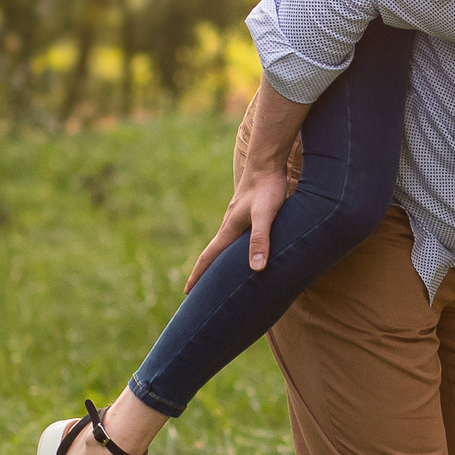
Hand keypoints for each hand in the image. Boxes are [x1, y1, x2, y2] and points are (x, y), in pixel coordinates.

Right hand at [185, 163, 290, 287]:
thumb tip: (256, 268)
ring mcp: (237, 217)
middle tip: (199, 293)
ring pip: (224, 245)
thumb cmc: (267, 188)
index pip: (208, 257)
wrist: (268, 161)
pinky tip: (242, 251)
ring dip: (219, 260)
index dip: (198, 276)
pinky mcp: (247, 212)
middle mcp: (229, 225)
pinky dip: (234, 249)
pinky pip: (237, 236)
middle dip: (205, 273)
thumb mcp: (265, 215)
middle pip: (213, 254)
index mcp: (229, 229)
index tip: (187, 293)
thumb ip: (260, 239)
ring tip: (219, 276)